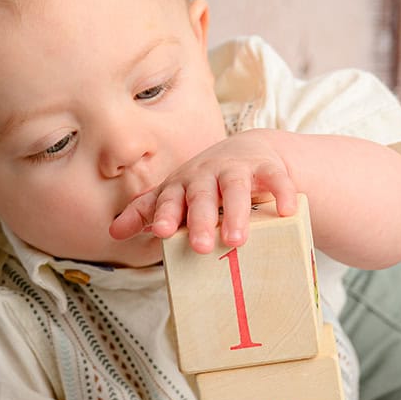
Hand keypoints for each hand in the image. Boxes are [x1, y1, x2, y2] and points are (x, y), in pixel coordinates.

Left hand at [109, 131, 297, 252]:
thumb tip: (113, 231)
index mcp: (182, 185)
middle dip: (201, 220)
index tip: (159, 232)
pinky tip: (287, 211)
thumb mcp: (176, 195)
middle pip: (202, 196)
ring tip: (237, 239)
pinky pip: (276, 179)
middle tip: (201, 246)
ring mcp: (237, 169)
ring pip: (236, 188)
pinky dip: (282, 193)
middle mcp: (207, 175)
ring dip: (236, 212)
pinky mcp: (267, 168)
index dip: (164, 214)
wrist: (246, 152)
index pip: (169, 199)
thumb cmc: (203, 184)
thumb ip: (146, 212)